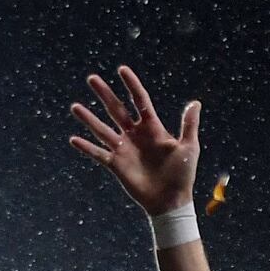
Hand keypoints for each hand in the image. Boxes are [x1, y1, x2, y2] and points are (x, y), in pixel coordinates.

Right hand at [67, 66, 199, 216]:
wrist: (171, 200)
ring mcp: (124, 149)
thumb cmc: (183, 174)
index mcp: (152, 127)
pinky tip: (73, 139)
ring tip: (75, 107)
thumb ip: (189, 125)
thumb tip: (195, 103)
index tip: (122, 69)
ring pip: (102, 129)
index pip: (139, 100)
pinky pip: (98, 153)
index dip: (131, 85)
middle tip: (92, 78)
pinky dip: (86, 147)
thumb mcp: (189, 147)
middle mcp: (135, 135)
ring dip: (89, 118)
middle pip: (116, 109)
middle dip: (104, 94)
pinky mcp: (116, 164)